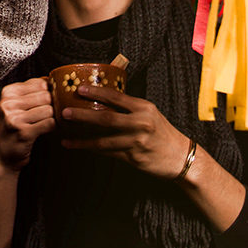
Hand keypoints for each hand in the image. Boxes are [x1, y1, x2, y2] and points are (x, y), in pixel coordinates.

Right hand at [0, 78, 54, 175]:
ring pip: (49, 110)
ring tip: (42, 123)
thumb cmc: (14, 126)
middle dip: (50, 105)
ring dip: (50, 117)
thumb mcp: (15, 104)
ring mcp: (15, 119)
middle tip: (44, 115)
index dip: (47, 93)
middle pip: (46, 96)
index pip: (41, 83)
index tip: (42, 103)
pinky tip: (43, 130)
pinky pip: (50, 123)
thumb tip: (53, 80)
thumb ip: (31, 90)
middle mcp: (8, 104)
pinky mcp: (24, 133)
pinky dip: (51, 127)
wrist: (3, 154)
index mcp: (8, 92)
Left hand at [60, 84, 191, 177]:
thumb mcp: (151, 114)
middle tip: (65, 112)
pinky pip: (108, 153)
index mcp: (144, 108)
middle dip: (83, 115)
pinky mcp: (134, 158)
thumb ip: (130, 108)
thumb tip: (103, 100)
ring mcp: (137, 141)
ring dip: (82, 140)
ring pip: (103, 140)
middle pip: (106, 117)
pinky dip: (93, 150)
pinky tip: (81, 148)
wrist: (182, 157)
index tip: (79, 89)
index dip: (96, 92)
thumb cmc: (163, 133)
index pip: (116, 97)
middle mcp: (140, 123)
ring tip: (66, 137)